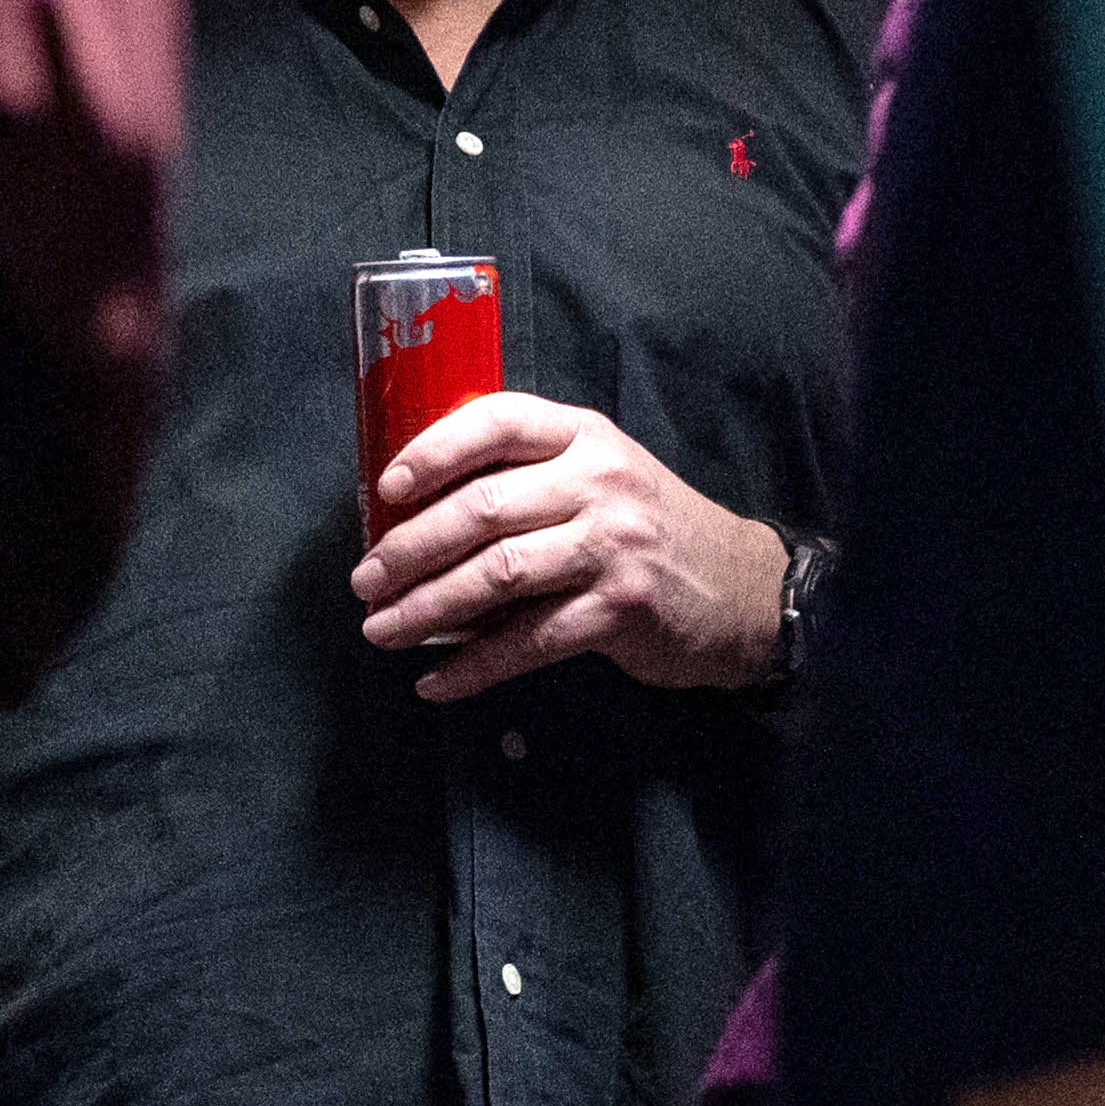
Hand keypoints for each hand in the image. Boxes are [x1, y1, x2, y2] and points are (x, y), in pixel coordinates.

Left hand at [348, 393, 783, 699]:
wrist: (741, 589)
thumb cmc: (646, 532)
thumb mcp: (597, 477)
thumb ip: (527, 477)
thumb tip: (416, 510)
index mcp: (582, 436)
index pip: (496, 422)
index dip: (433, 451)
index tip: (385, 490)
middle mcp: (598, 481)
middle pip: (483, 508)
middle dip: (410, 548)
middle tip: (363, 581)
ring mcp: (612, 545)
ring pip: (498, 574)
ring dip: (427, 608)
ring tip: (381, 629)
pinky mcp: (620, 609)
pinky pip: (529, 640)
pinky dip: (474, 667)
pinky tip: (434, 683)